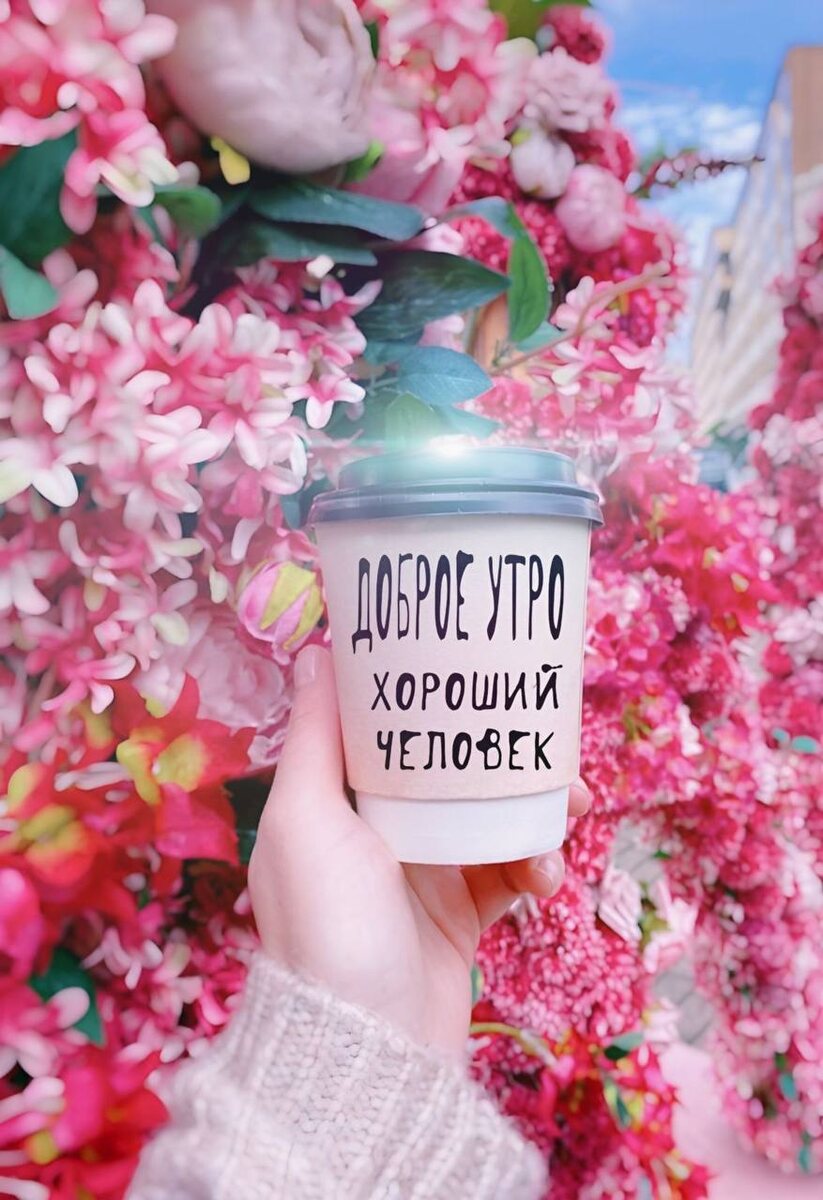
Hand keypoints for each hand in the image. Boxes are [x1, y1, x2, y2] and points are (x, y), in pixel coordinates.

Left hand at [248, 645, 590, 1057]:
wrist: (371, 1051)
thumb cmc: (330, 925)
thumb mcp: (307, 820)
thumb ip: (314, 738)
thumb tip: (315, 652)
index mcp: (333, 801)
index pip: (381, 728)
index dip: (422, 694)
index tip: (469, 663)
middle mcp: (374, 830)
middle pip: (446, 768)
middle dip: (500, 752)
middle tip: (550, 745)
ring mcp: (421, 873)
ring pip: (487, 816)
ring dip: (533, 811)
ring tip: (572, 813)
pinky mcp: (461, 913)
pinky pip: (507, 871)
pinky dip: (533, 866)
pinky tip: (546, 878)